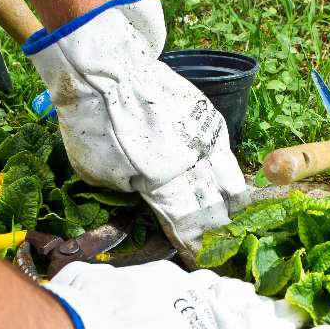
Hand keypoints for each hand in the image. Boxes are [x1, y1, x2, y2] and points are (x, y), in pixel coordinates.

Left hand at [22, 0, 248, 264]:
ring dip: (233, 205)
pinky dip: (232, 174)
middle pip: (213, 206)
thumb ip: (129, 189)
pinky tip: (235, 186)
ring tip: (237, 222)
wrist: (107, 69)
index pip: (186, 223)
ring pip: (229, 180)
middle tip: (223, 248)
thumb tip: (148, 196)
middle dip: (218, 232)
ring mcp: (203, 137)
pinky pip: (227, 152)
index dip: (194, 244)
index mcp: (160, 180)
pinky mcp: (208, 116)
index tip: (198, 259)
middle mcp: (190, 162)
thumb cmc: (92, 122)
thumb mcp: (97, 171)